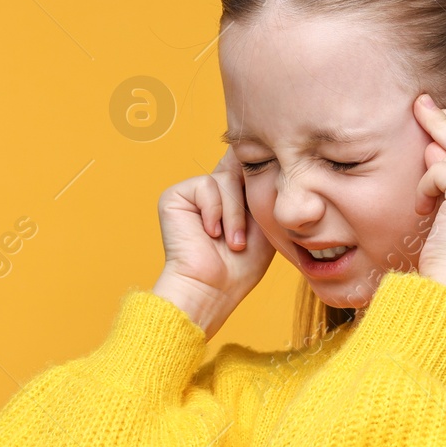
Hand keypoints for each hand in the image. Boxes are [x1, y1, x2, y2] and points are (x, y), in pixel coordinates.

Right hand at [153, 147, 274, 338]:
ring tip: (232, 242)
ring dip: (234, 215)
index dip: (258, 171)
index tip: (271, 182)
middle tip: (244, 237)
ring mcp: (192, 192)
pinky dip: (216, 212)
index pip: (245, 167)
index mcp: (231, 195)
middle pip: (238, 168)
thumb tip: (269, 158)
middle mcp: (211, 190)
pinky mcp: (175, 196)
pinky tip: (211, 234)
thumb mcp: (263, 222)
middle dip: (248, 203)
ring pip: (225, 179)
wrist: (213, 288)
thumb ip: (264, 191)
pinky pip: (206, 185)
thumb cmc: (241, 265)